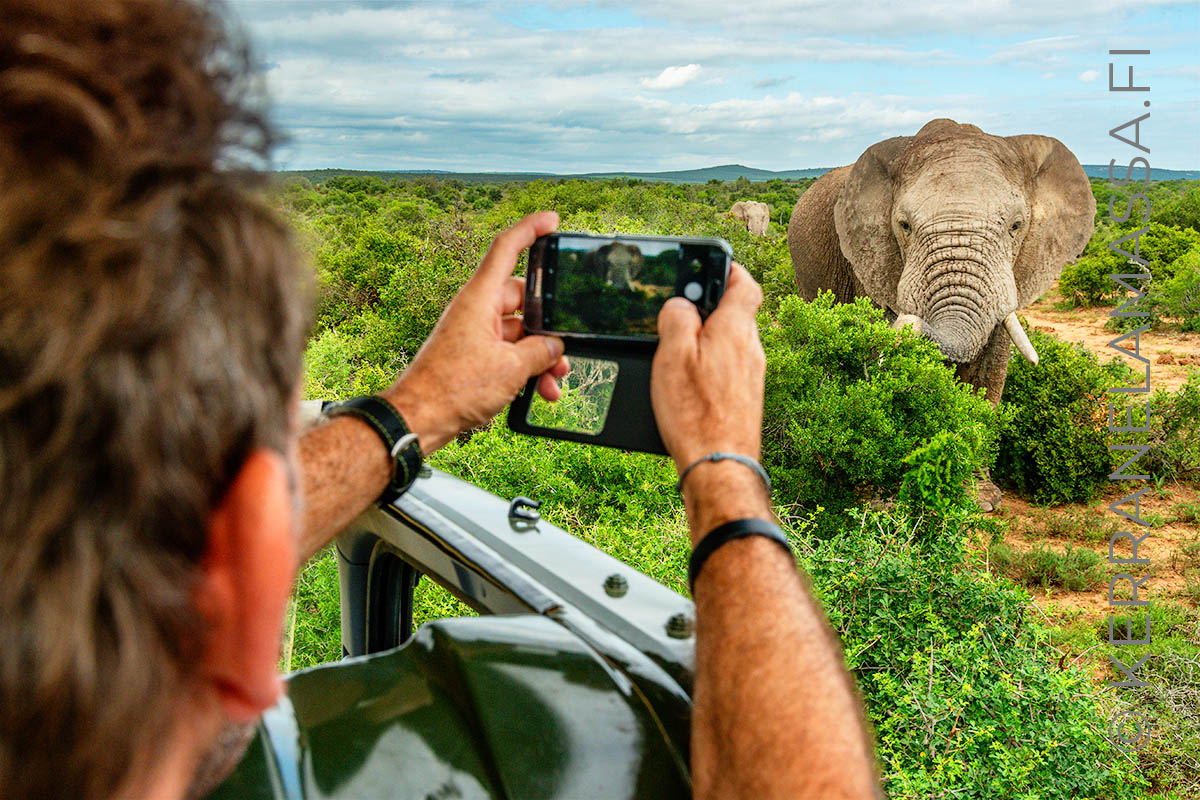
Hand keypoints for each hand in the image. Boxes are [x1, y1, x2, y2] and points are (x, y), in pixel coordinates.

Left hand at [382, 211, 569, 453]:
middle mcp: (477, 311)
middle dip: (549, 326)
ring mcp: (475, 334)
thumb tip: (554, 347)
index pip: (506, 248)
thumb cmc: (452, 388)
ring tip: (554, 381)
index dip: (531, 229)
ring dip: (541, 356)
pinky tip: (541, 390)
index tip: (552, 220)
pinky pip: (509, 353)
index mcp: (480, 299)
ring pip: (520, 333)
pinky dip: (527, 369)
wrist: (420, 419)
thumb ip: (540, 352)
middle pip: (524, 302)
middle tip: (566, 347)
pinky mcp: (474, 356)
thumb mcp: (511, 368)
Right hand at [650, 262, 768, 539]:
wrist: (719, 464)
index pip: (744, 283)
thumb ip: (677, 318)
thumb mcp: (673, 354)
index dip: (728, 269)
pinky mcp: (747, 399)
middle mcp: (751, 349)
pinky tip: (691, 384)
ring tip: (679, 352)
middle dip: (711, 308)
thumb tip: (680, 303)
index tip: (710, 265)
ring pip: (733, 343)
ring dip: (710, 339)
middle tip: (681, 312)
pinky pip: (731, 369)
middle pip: (737, 313)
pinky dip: (712, 366)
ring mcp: (753, 376)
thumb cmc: (695, 411)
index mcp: (735, 329)